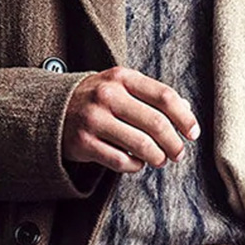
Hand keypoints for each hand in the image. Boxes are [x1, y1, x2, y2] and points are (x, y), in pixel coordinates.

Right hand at [61, 66, 200, 173]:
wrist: (50, 109)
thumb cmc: (97, 99)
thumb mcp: (122, 86)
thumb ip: (152, 95)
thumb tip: (187, 111)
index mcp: (121, 77)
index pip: (164, 96)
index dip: (184, 118)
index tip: (193, 134)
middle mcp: (107, 96)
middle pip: (156, 123)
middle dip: (174, 143)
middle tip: (179, 154)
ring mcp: (93, 120)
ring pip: (141, 145)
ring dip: (158, 157)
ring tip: (160, 160)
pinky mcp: (83, 143)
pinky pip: (121, 161)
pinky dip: (135, 167)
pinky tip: (137, 164)